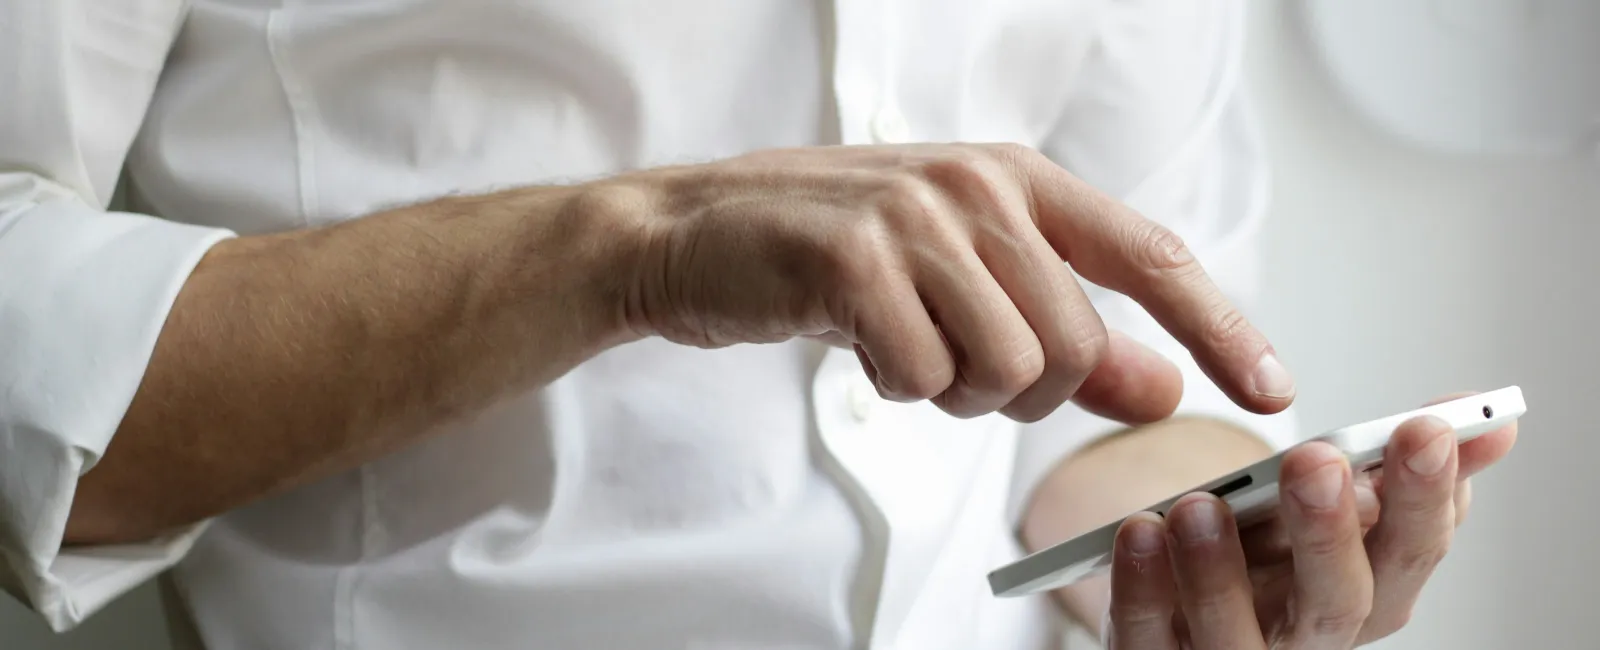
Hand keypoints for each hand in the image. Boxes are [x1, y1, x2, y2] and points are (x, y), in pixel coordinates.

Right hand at [608, 144, 1293, 421]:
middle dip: (1021, 391)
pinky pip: (922, 377)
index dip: (1220, 327)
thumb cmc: (832, 256)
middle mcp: (978, 185)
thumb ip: (1068, 333)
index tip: (1271, 388)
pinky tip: (856, 342)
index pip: (1151, 257)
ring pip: (1006, 368)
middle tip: (951, 364)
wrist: (694, 234)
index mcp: (1017, 180)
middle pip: (1073, 345)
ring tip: (901, 346)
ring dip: (953, 391)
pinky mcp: (852, 258)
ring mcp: (915, 216)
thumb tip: (1162, 387)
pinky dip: (894, 387)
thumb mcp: (962, 283)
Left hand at [1104, 394, 1518, 648]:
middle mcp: (1309, 637)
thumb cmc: (1272, 551)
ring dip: (1218, 572)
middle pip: (1336, 604)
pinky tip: (1138, 533)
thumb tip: (1491, 419)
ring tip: (1199, 505)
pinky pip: (1149, 638)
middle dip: (1330, 532)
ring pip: (1235, 639)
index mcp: (1368, 592)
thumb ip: (1404, 464)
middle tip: (1315, 462)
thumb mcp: (1336, 503)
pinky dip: (1142, 590)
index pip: (1412, 553)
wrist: (1185, 599)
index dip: (1426, 497)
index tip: (1425, 428)